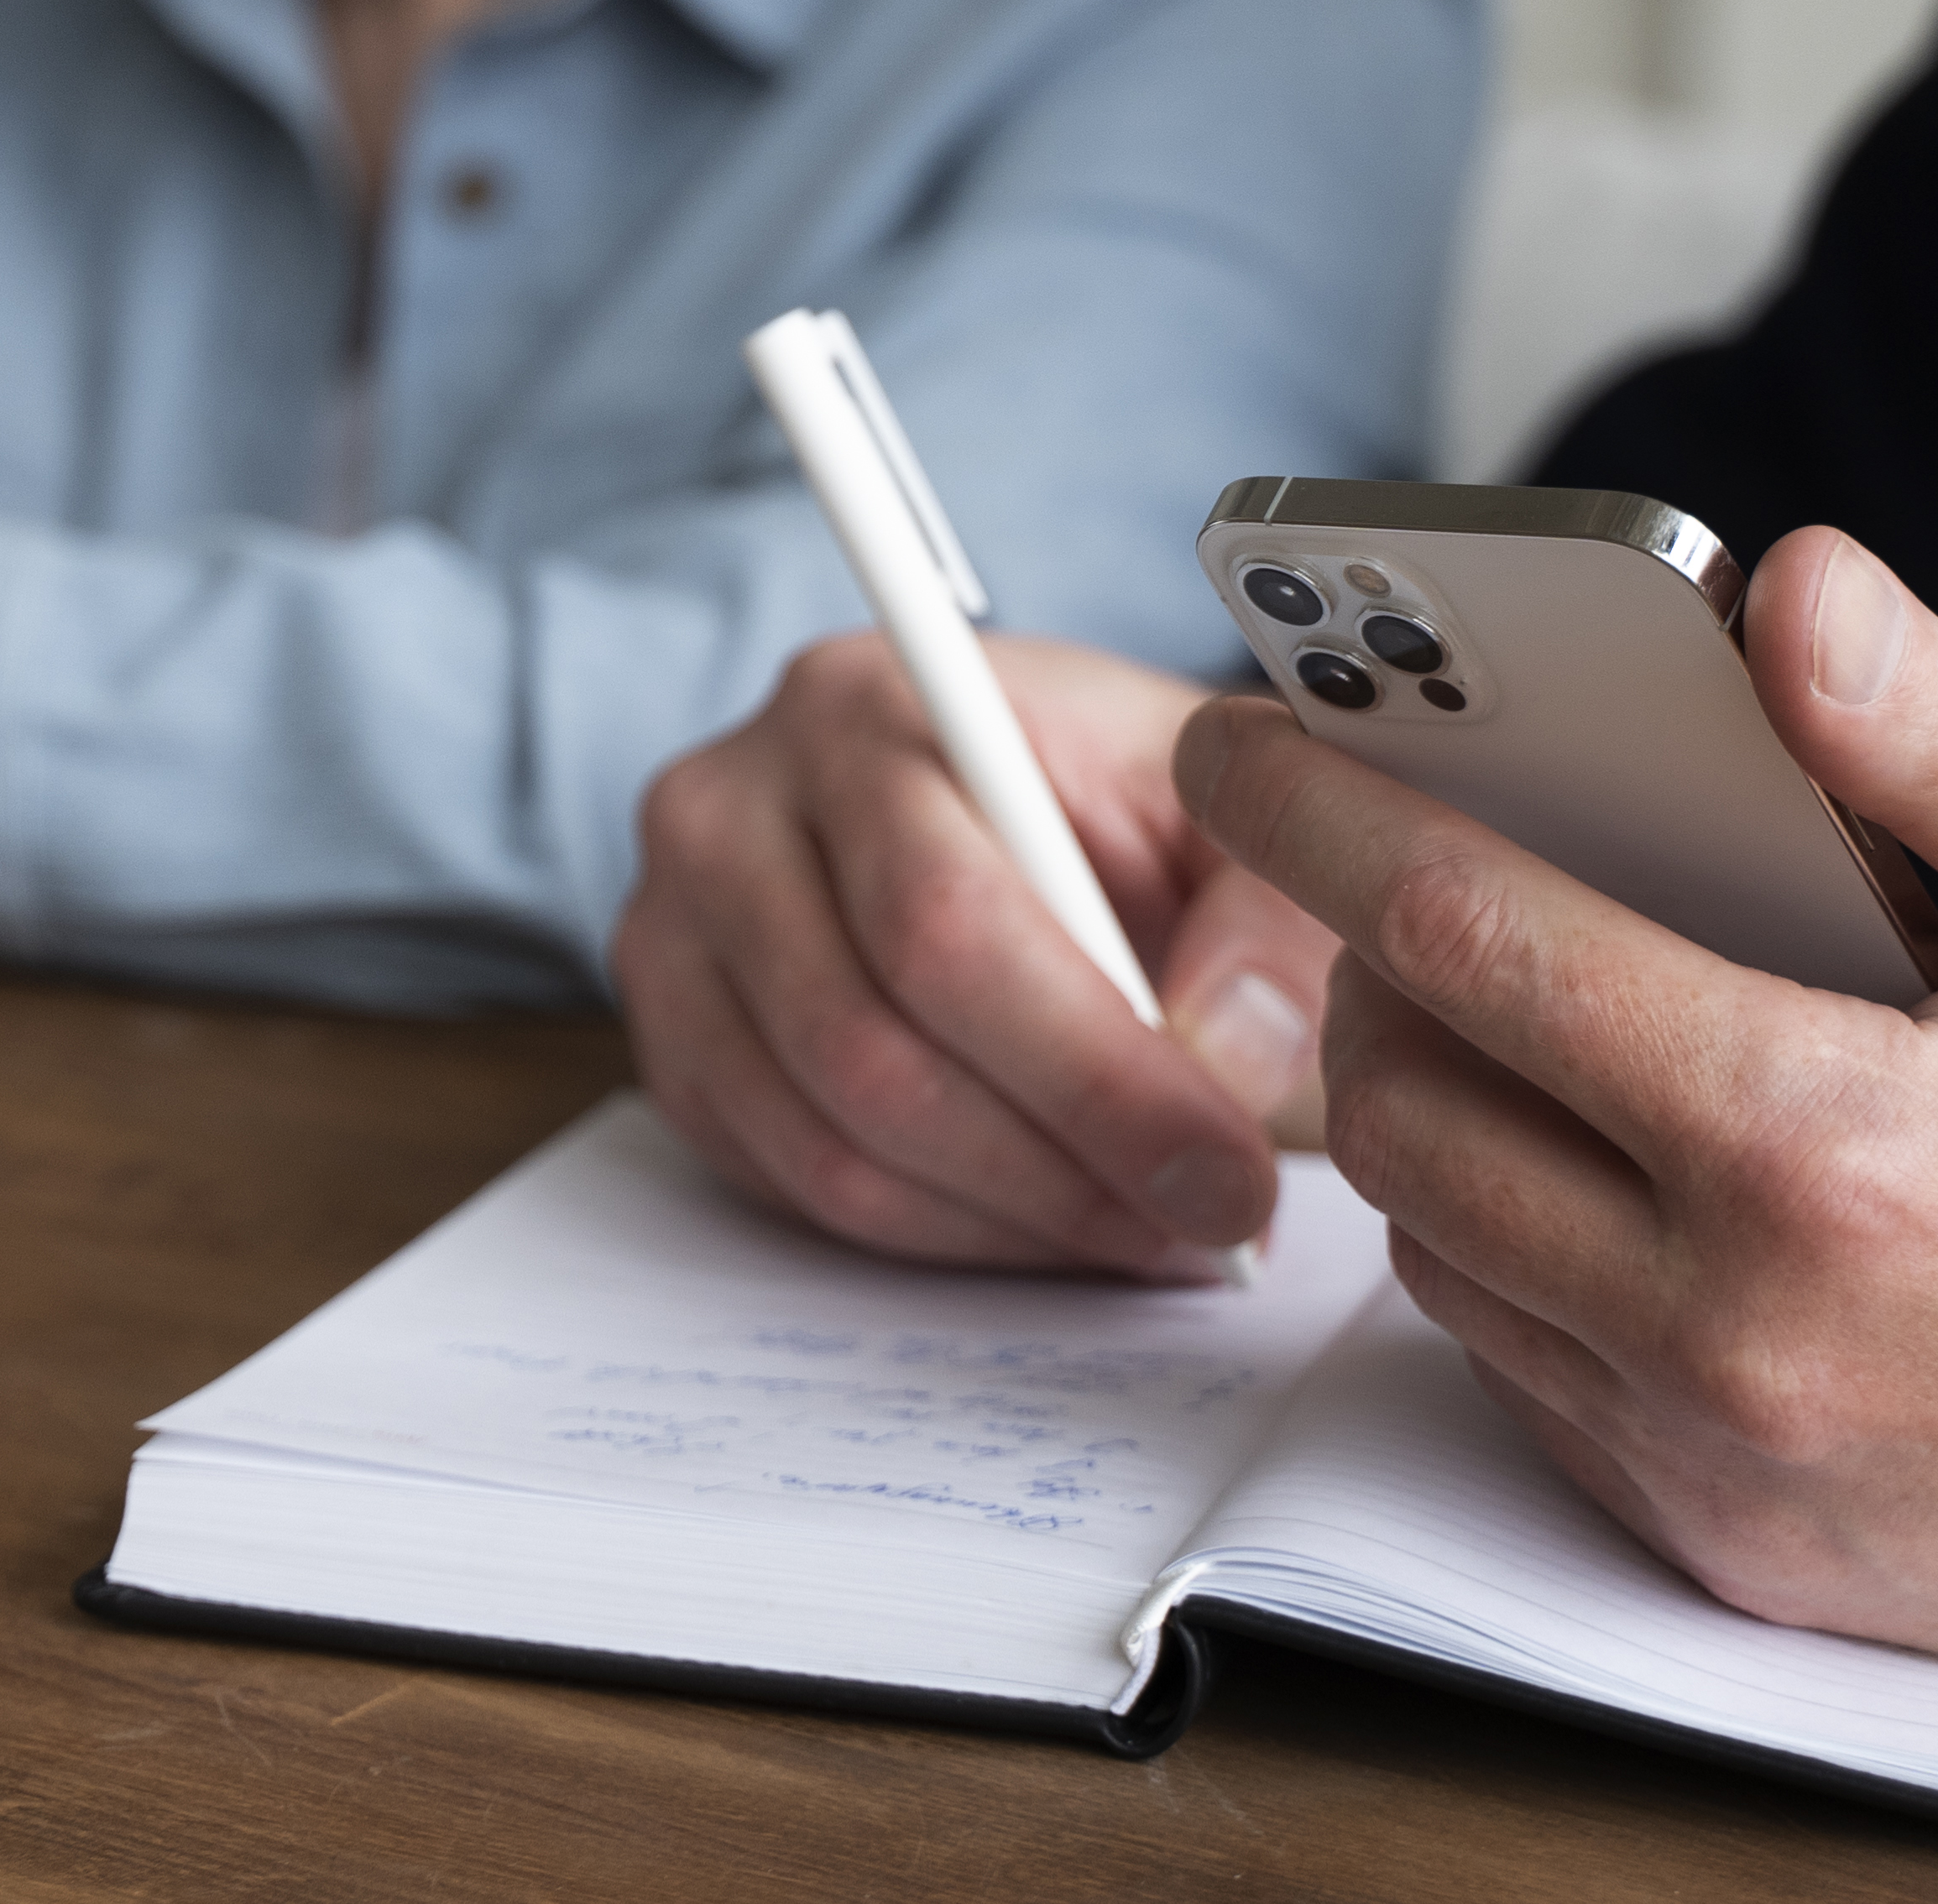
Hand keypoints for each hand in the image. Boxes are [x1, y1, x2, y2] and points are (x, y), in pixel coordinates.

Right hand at [617, 631, 1341, 1279]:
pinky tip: (1053, 1211)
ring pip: (829, 1143)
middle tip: (1212, 1223)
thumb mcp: (1238, 826)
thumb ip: (1264, 923)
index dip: (1091, 1072)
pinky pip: (794, 1187)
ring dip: (1014, 1219)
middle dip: (1065, 1169)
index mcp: (865, 705)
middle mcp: (729, 805)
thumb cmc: (1135, 816)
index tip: (1227, 1169)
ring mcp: (672, 930)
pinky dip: (944, 1232)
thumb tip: (1227, 1052)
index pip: (943, 917)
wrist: (1037, 819)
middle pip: (869, 1047)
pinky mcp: (673, 1043)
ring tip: (1153, 1223)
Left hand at [1184, 524, 1937, 1694]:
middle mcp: (1756, 1335)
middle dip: (1362, 967)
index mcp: (1844, 1149)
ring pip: (1441, 1256)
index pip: (1477, 943)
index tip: (1241, 731)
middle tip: (1404, 867)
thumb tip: (1785, 590)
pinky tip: (1609, 1164)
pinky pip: (1529, 1385)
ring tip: (1517, 1004)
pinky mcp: (1753, 1563)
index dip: (1325, 813)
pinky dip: (1516, 1260)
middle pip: (1407, 1111)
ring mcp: (1742, 1474)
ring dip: (1433, 1117)